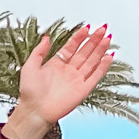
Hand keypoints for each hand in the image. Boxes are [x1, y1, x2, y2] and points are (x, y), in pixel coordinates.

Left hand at [0, 25, 115, 138]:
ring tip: (107, 38)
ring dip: (100, 50)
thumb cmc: (29, 92)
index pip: (72, 47)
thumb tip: (46, 37)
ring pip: (92, 61)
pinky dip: (103, 66)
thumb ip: (39, 51)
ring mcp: (77, 79)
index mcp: (56, 64)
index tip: (87, 27)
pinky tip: (109, 56)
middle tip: (102, 28)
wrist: (34, 111)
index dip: (79, 37)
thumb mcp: (29, 66)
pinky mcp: (83, 90)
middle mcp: (68, 70)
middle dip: (93, 40)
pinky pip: (96, 76)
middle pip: (84, 52)